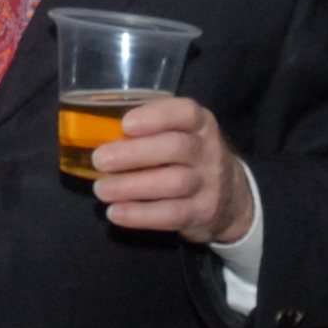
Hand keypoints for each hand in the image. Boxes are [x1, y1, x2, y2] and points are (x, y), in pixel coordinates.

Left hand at [89, 96, 256, 243]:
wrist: (230, 196)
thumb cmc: (188, 157)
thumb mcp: (181, 134)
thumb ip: (149, 130)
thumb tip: (96, 131)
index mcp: (200, 124)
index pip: (185, 113)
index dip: (156, 116)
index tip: (126, 124)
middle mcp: (209, 150)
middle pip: (175, 148)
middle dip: (134, 153)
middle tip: (99, 160)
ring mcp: (209, 183)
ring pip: (173, 183)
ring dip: (132, 186)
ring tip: (101, 189)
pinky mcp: (203, 212)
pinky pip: (172, 214)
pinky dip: (140, 215)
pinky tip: (116, 212)